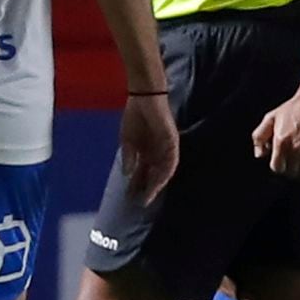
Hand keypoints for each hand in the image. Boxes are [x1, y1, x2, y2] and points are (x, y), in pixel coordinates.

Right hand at [118, 92, 178, 211]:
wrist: (143, 97)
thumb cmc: (135, 116)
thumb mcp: (127, 140)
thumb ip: (128, 157)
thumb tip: (126, 173)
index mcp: (147, 152)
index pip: (143, 173)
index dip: (137, 185)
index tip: (130, 197)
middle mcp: (158, 153)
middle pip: (154, 175)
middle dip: (148, 188)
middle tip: (141, 202)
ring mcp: (166, 148)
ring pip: (165, 171)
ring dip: (158, 183)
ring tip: (150, 195)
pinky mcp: (172, 141)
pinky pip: (172, 159)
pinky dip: (166, 170)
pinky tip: (160, 179)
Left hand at [252, 86, 299, 180]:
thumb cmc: (293, 108)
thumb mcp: (271, 117)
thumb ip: (259, 136)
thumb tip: (259, 155)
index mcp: (281, 142)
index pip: (277, 168)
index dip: (279, 165)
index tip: (283, 160)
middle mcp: (296, 149)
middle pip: (292, 172)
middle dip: (291, 167)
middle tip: (294, 159)